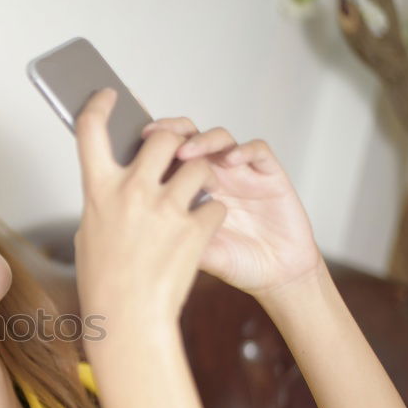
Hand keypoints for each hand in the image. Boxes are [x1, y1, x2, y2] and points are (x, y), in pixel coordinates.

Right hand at [73, 87, 228, 330]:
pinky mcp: (196, 229)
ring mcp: (167, 209)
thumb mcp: (90, 235)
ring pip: (199, 167)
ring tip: (193, 197)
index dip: (99, 104)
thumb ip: (106, 201)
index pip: (91, 129)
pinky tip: (200, 232)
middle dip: (174, 140)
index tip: (109, 96)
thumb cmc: (104, 284)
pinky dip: (212, 216)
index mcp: (98, 191)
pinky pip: (215, 206)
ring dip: (201, 177)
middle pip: (162, 137)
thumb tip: (118, 180)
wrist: (129, 321)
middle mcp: (132, 192)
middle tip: (176, 152)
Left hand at [140, 116, 324, 298]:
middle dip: (172, 131)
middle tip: (154, 134)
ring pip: (220, 138)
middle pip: (190, 136)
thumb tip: (133, 229)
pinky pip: (258, 151)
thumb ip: (171, 237)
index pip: (167, 155)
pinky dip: (244, 150)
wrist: (276, 276)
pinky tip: (231, 160)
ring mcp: (241, 173)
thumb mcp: (193, 253)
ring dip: (202, 140)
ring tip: (186, 152)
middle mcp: (214, 175)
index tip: (131, 144)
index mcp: (190, 189)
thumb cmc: (235, 264)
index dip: (151, 146)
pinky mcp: (270, 175)